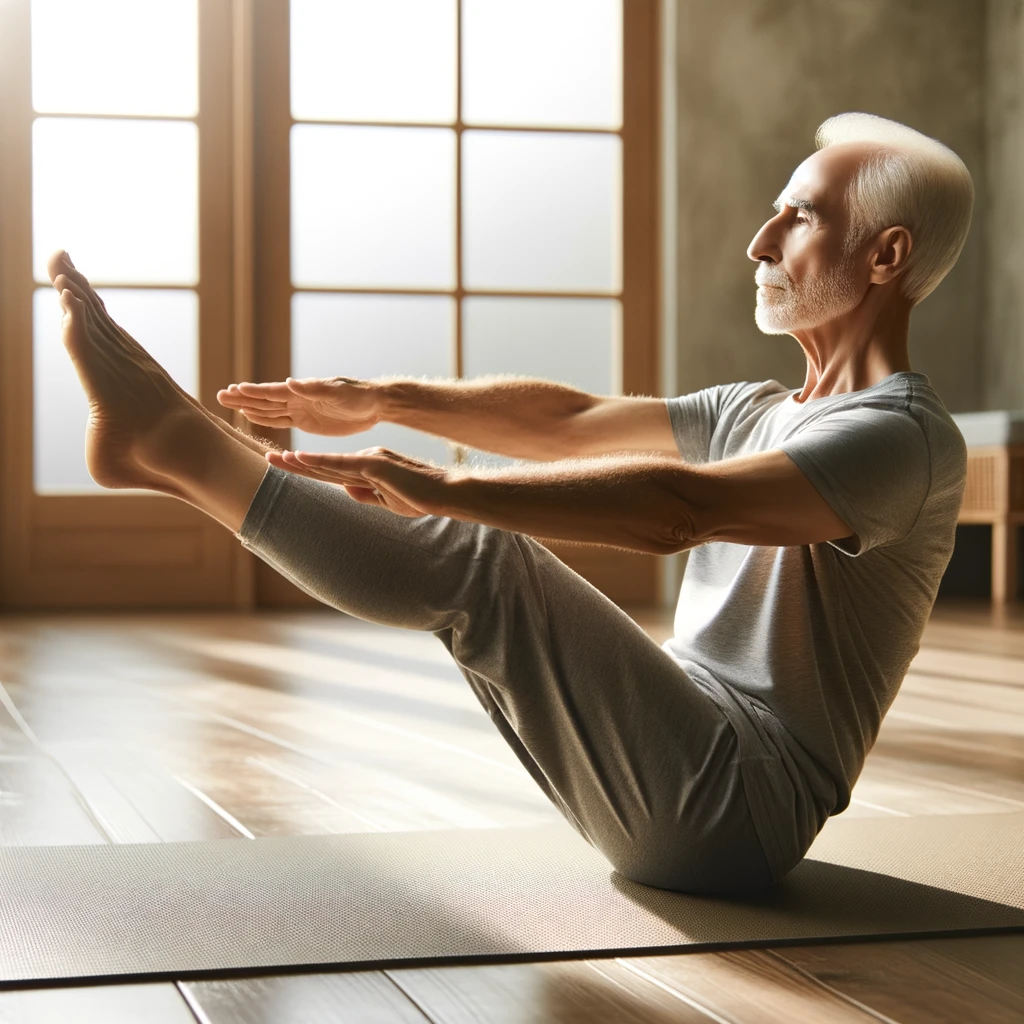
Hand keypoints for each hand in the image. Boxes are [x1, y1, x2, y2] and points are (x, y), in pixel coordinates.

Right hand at [217, 376, 380, 435]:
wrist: (374, 405)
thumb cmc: (358, 395)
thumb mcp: (338, 392)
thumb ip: (315, 389)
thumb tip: (290, 382)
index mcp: (302, 390)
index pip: (271, 392)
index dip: (251, 392)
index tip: (231, 390)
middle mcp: (297, 398)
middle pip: (263, 399)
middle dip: (242, 398)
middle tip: (219, 396)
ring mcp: (300, 410)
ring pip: (268, 409)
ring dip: (249, 407)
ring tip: (229, 404)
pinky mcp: (307, 422)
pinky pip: (281, 421)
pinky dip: (264, 419)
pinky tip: (252, 417)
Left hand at [266, 446, 453, 517]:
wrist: (445, 493)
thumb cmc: (421, 498)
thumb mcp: (388, 501)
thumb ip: (367, 495)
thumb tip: (345, 490)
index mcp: (368, 468)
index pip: (331, 471)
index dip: (307, 470)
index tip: (286, 468)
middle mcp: (365, 460)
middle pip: (323, 464)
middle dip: (294, 463)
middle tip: (267, 457)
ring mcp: (369, 460)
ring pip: (327, 463)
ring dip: (298, 461)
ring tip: (273, 457)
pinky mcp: (375, 464)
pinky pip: (342, 464)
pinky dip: (319, 461)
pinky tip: (299, 457)